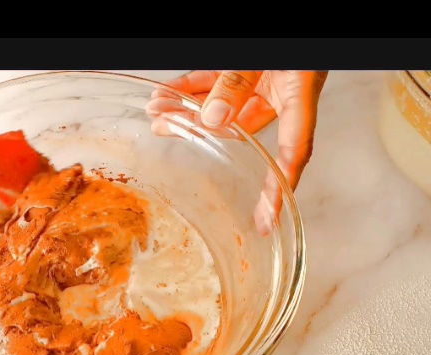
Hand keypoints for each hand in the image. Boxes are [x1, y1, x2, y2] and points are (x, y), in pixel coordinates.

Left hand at [148, 70, 327, 232]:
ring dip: (187, 111)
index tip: (267, 217)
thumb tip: (211, 120)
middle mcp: (283, 92)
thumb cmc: (294, 33)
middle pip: (245, 129)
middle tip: (170, 142)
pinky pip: (215, 82)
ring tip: (156, 117)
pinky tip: (165, 96)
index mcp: (302, 95)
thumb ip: (238, 82)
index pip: (295, 152)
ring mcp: (264, 81)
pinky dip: (190, 89)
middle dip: (203, 136)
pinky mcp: (246, 68)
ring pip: (222, 106)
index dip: (280, 186)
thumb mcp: (265, 56)